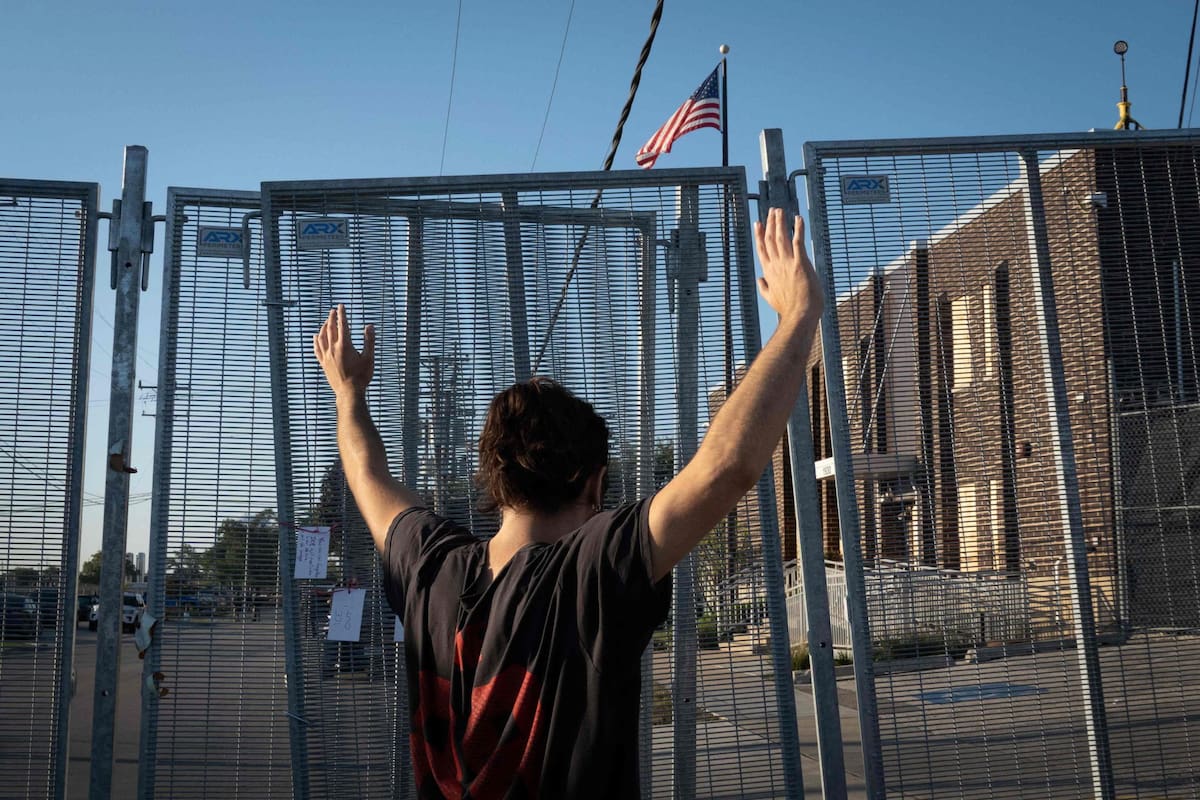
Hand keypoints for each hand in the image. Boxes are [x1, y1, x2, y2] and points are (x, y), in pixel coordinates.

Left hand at [313, 304, 375, 398]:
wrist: (349, 392)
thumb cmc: (361, 376)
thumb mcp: (369, 358)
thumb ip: (369, 340)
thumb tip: (369, 326)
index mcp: (345, 346)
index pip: (343, 325)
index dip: (342, 314)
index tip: (341, 306)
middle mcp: (333, 349)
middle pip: (330, 329)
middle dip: (331, 318)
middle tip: (333, 310)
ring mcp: (326, 356)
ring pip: (322, 337)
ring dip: (323, 327)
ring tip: (326, 321)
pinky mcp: (323, 363)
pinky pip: (317, 349)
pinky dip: (316, 340)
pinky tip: (315, 336)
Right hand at [753, 208, 823, 325]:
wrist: (800, 315)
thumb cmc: (789, 309)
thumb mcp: (771, 299)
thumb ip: (763, 287)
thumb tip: (759, 279)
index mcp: (769, 272)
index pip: (762, 249)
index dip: (760, 235)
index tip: (759, 223)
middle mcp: (776, 265)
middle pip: (770, 239)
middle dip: (770, 223)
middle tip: (772, 211)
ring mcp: (787, 263)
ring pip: (781, 237)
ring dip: (780, 222)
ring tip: (780, 211)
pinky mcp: (800, 263)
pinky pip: (798, 242)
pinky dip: (797, 229)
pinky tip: (798, 219)